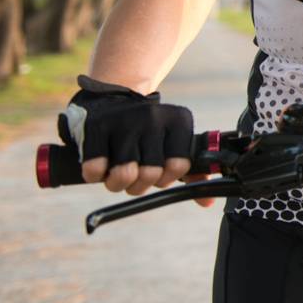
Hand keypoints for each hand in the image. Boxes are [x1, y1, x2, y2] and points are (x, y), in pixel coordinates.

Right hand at [58, 75, 194, 197]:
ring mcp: (124, 120)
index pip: (179, 166)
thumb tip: (207, 202)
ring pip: (124, 175)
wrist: (110, 99)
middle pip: (150, 174)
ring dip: (117, 184)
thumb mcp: (172, 144)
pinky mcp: (96, 127)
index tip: (159, 175)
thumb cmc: (147, 133)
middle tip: (134, 178)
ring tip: (116, 176)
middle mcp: (154, 117)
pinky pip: (95, 170)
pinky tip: (100, 165)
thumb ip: (192, 173)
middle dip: (140, 185)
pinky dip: (95, 175)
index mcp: (178, 121)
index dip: (166, 179)